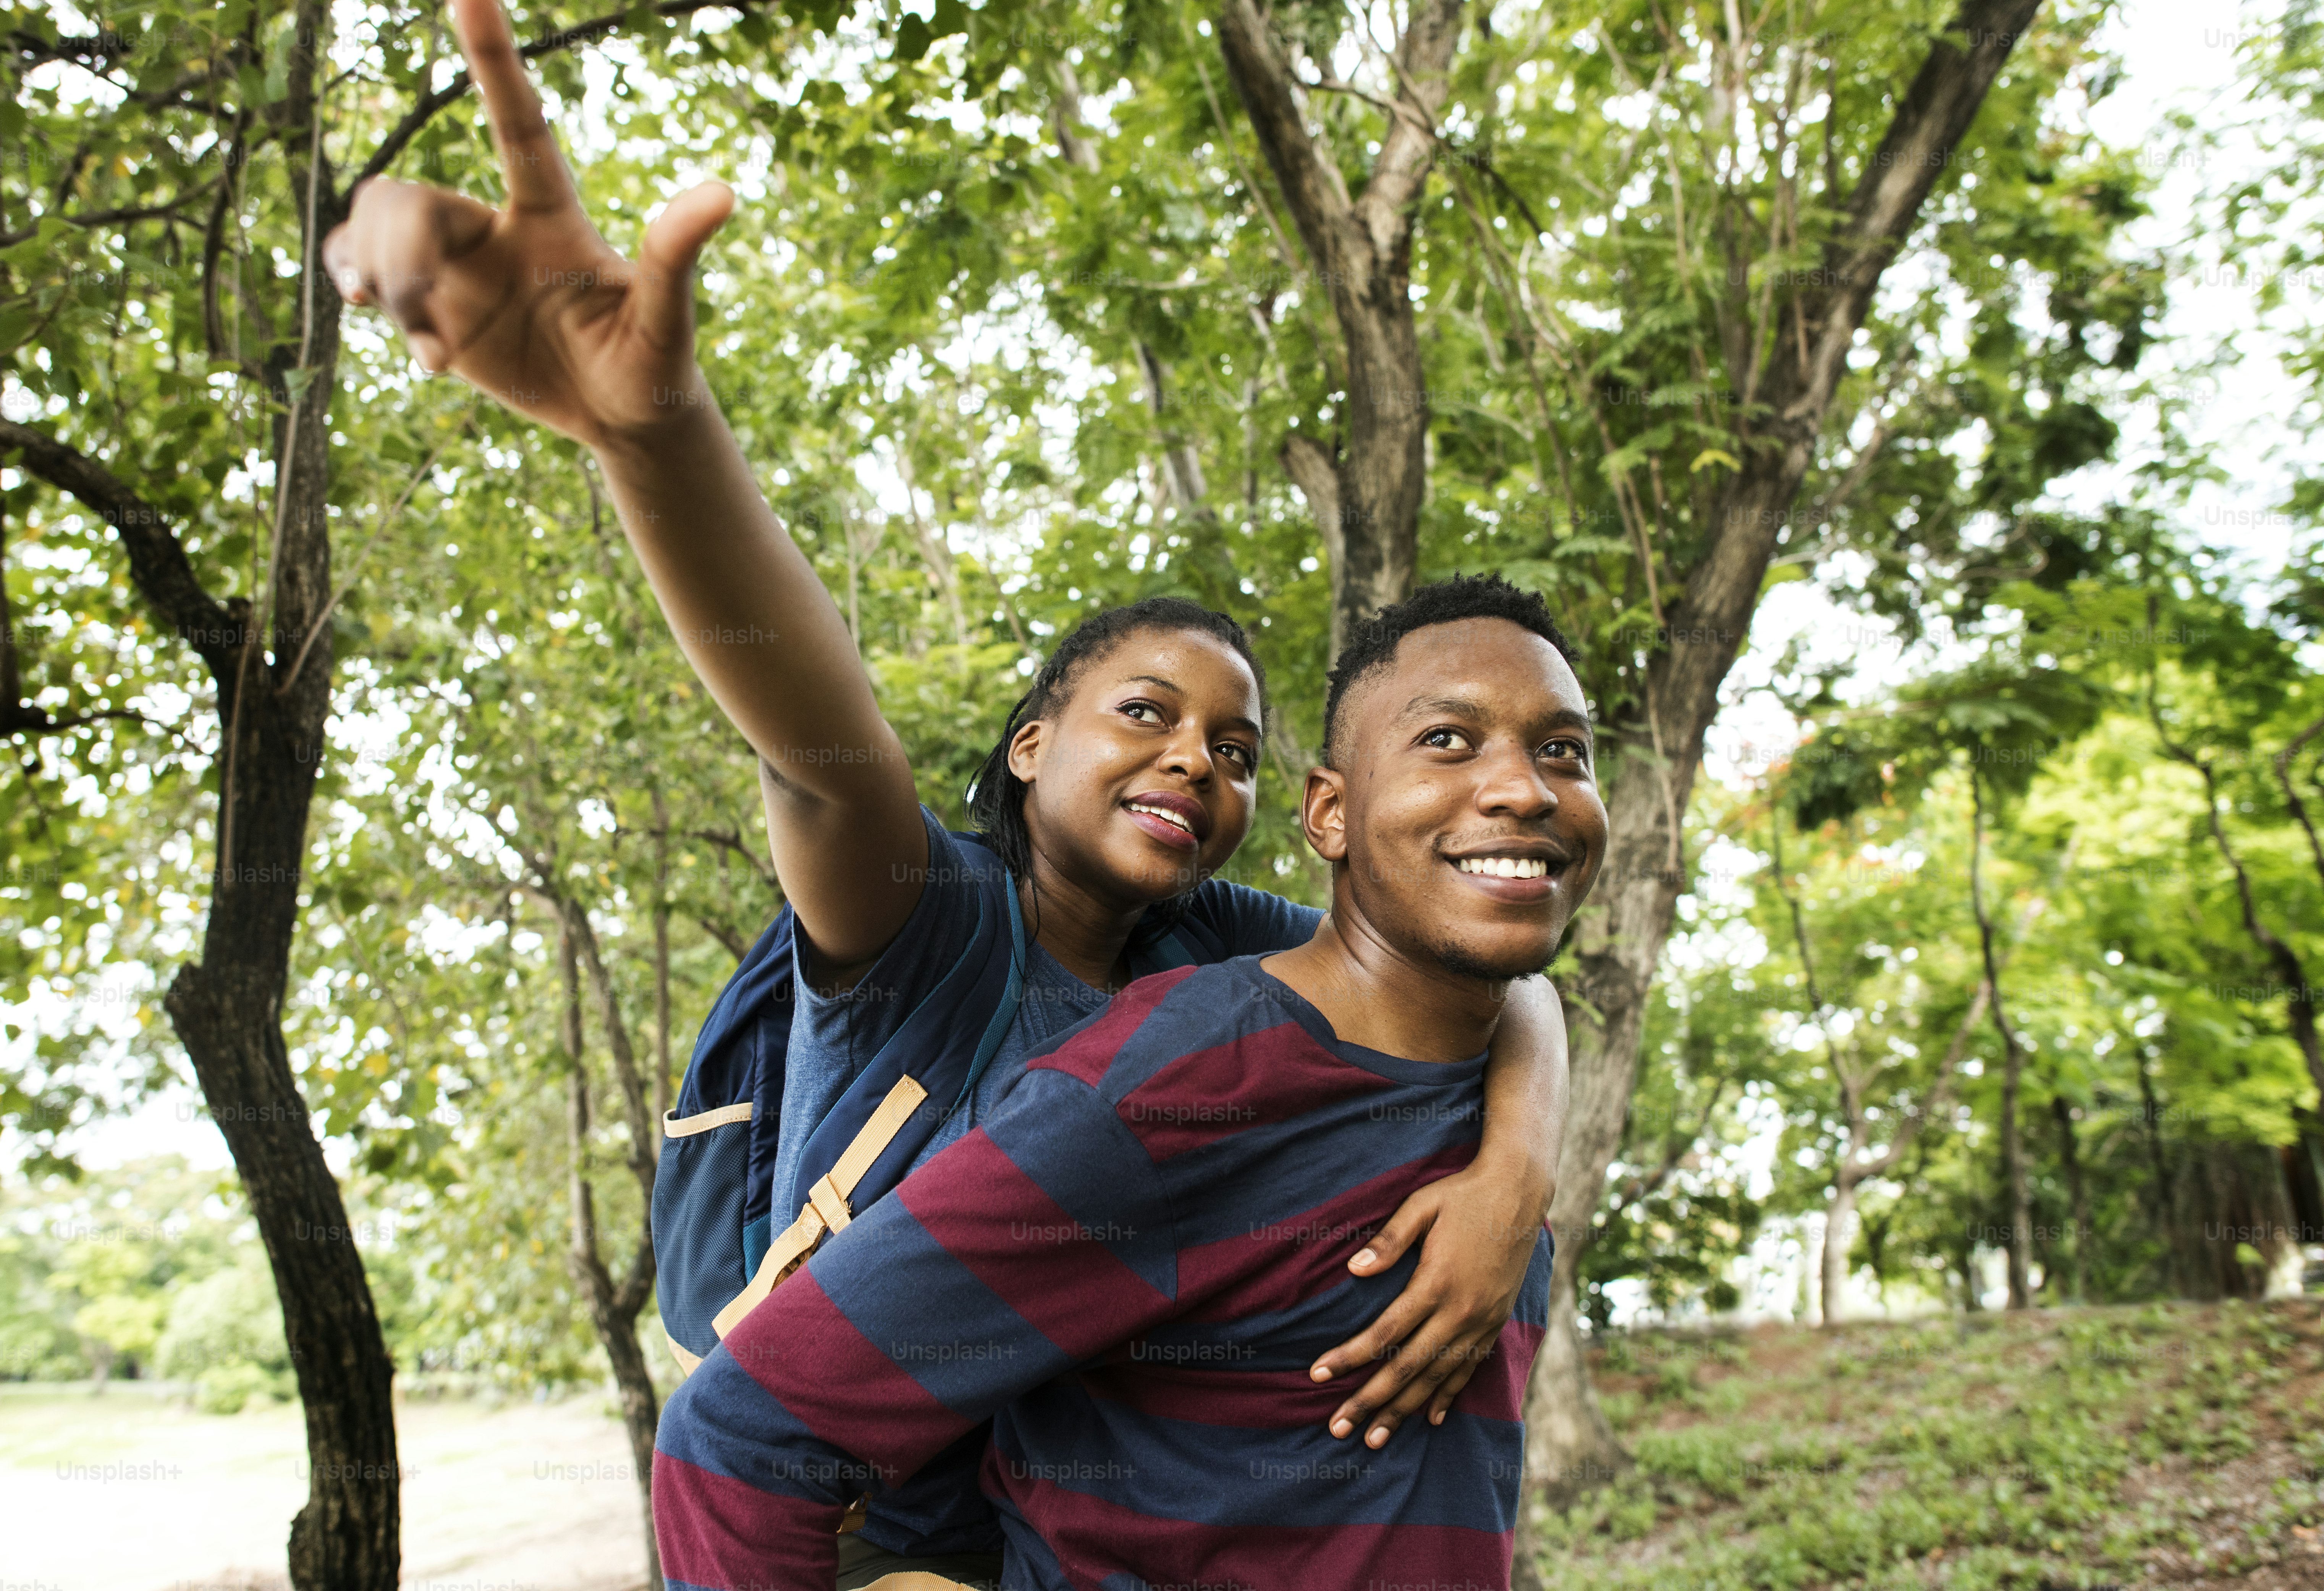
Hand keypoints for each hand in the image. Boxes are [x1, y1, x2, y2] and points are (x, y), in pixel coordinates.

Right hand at [320, 0, 733, 450]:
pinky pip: (361, 263)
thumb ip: (675, 258)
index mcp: (550, 216)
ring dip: (384, 281)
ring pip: (375, 224)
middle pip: (414, 200)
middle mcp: (495, 227)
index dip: (495, 59)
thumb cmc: (652, 363)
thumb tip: (723, 193)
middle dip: (403, 253)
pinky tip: (363, 307)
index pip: (517, 124)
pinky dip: (353, 280)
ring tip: (433, 353)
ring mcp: (458, 263)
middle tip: (429, 320)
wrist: (622, 415)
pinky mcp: (431, 302)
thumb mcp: (667, 321)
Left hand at [1310, 1162, 1548, 1447]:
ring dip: (1404, 1410)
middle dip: (1370, 1400)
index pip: (1385, 1332)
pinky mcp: (1496, 1323)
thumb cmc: (1463, 1195)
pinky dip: (1447, 1395)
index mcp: (1437, 1282)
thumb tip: (1352, 1270)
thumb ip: (1388, 1240)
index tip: (1317, 1375)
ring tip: (1374, 1438)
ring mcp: (1482, 1321)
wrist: (1520, 1191)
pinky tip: (1430, 1418)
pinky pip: (1469, 1368)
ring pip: (1437, 1378)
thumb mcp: (1421, 1205)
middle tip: (1337, 1428)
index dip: (1349, 1357)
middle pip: (1408, 1367)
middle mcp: (1461, 1311)